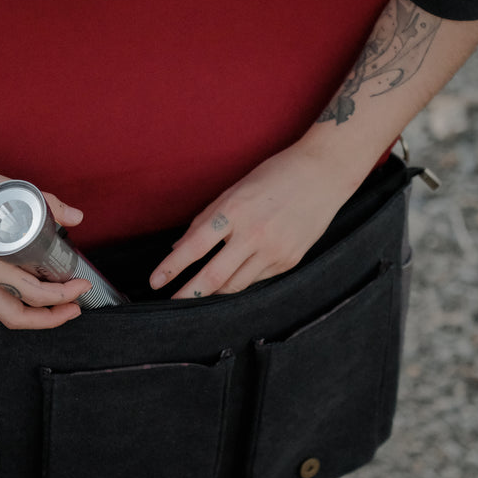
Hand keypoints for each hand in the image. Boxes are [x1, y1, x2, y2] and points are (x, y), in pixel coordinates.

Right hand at [0, 148, 90, 328]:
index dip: (63, 296)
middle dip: (50, 318)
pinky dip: (16, 298)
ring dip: (33, 312)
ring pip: (2, 311)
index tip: (83, 286)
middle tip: (75, 306)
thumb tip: (76, 216)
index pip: (32, 294)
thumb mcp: (6, 190)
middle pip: (15, 317)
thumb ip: (46, 203)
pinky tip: (32, 284)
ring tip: (58, 301)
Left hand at [149, 144, 356, 298]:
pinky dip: (240, 280)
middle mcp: (254, 234)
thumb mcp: (234, 190)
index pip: (194, 246)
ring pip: (235, 285)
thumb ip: (206, 219)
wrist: (323, 175)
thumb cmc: (274, 176)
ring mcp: (274, 250)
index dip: (172, 267)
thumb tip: (178, 246)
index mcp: (235, 210)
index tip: (155, 281)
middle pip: (214, 276)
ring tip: (199, 292)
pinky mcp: (289, 261)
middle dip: (188, 293)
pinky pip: (256, 279)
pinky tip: (233, 276)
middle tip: (173, 301)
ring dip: (214, 291)